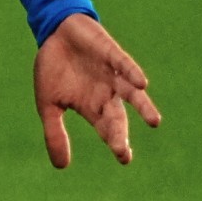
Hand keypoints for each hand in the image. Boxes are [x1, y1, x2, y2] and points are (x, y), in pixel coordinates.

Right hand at [34, 13, 160, 167]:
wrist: (55, 33)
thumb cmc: (53, 69)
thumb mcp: (47, 105)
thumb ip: (54, 133)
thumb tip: (61, 167)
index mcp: (92, 107)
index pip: (107, 129)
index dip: (116, 142)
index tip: (124, 158)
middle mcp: (106, 94)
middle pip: (117, 117)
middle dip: (119, 133)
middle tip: (122, 151)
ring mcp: (112, 75)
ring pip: (131, 94)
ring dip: (142, 107)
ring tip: (154, 121)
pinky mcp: (111, 54)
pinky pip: (125, 65)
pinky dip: (132, 73)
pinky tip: (141, 83)